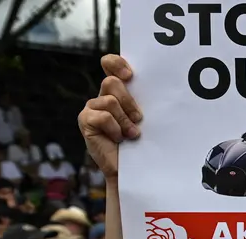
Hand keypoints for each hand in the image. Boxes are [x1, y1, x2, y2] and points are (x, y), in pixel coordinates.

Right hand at [77, 55, 140, 178]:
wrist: (132, 169)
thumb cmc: (143, 143)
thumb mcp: (146, 119)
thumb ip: (144, 102)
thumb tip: (160, 88)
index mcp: (118, 92)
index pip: (110, 64)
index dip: (116, 63)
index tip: (130, 75)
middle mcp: (103, 96)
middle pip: (112, 82)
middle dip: (129, 102)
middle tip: (139, 119)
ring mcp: (92, 108)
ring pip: (110, 101)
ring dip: (125, 120)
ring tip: (131, 134)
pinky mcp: (85, 120)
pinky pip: (102, 116)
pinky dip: (115, 129)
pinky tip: (119, 139)